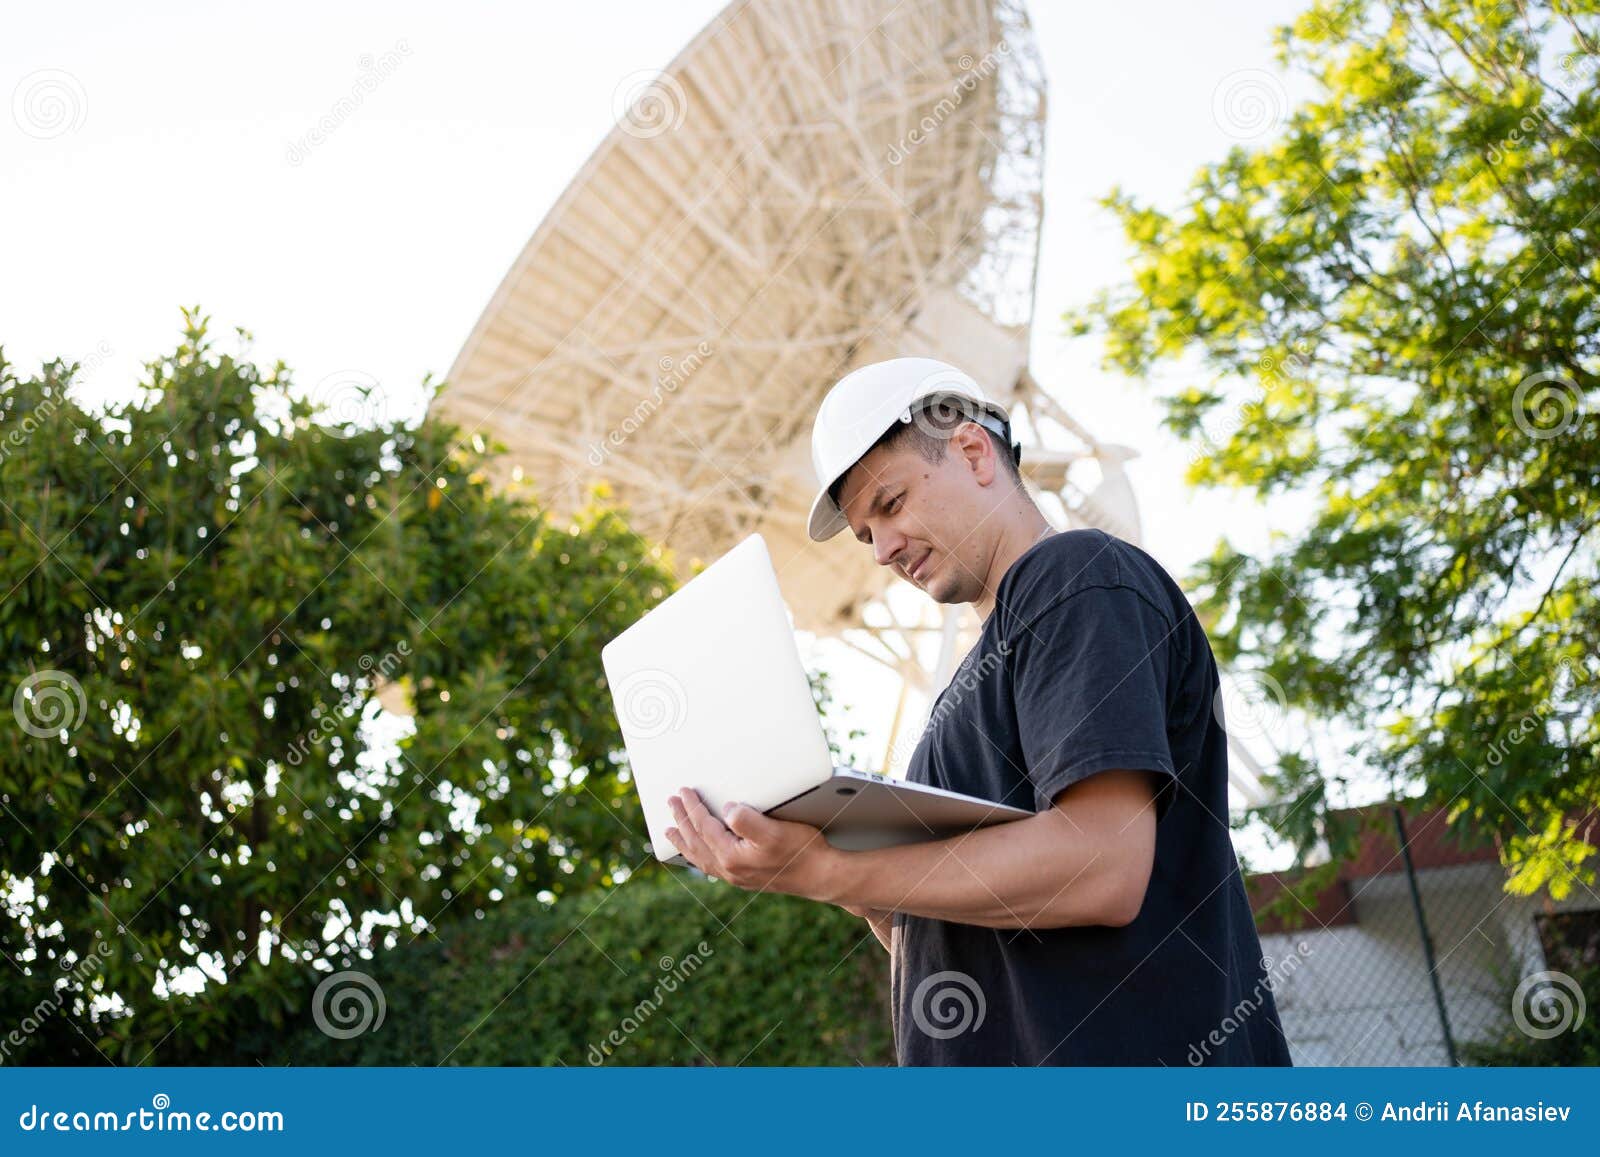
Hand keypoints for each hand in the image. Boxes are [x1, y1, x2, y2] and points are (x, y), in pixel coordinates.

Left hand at [663, 788, 840, 901]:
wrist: (820, 876)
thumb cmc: (801, 851)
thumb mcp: (774, 831)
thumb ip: (746, 819)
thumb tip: (726, 809)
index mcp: (731, 857)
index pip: (704, 827)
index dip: (692, 807)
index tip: (684, 791)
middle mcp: (729, 870)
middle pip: (696, 841)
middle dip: (681, 820)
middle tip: (671, 803)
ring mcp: (735, 876)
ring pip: (700, 857)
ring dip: (684, 841)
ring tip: (670, 832)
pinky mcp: (745, 878)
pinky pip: (710, 866)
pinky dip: (698, 856)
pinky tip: (698, 854)